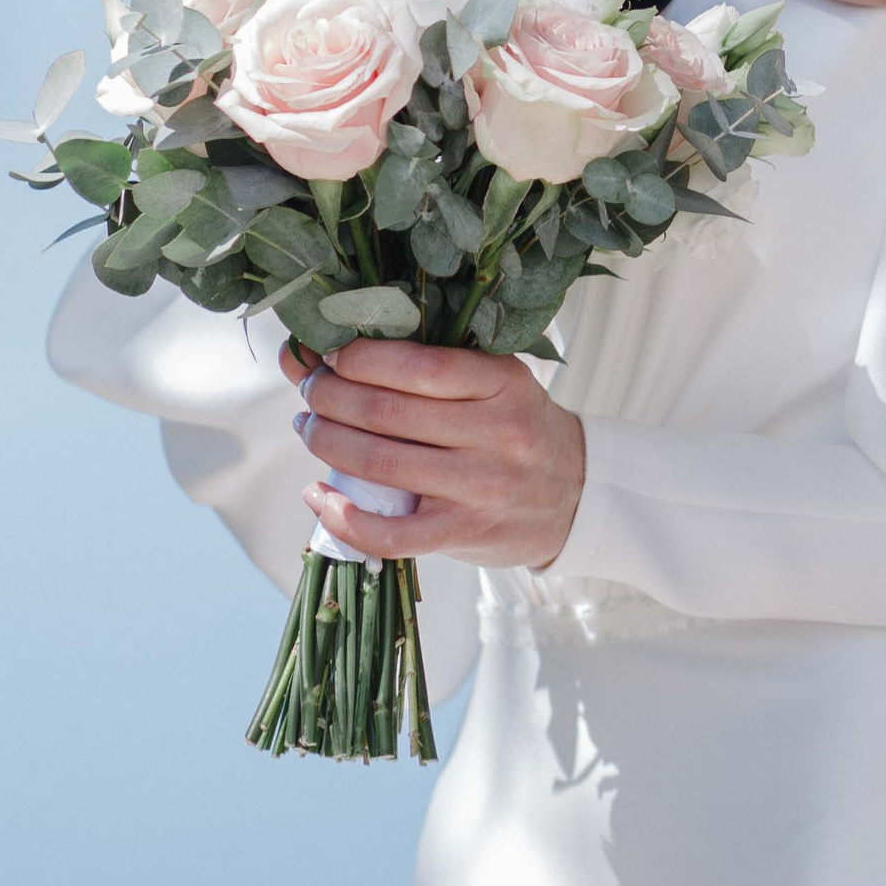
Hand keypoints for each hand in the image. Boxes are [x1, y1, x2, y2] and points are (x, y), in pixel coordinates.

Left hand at [284, 338, 588, 568]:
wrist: (574, 494)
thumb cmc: (519, 429)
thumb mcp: (498, 383)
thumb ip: (431, 367)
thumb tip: (329, 351)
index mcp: (504, 383)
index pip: (419, 365)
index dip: (360, 357)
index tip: (330, 354)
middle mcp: (496, 433)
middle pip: (388, 411)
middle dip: (330, 395)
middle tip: (310, 388)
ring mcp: (480, 487)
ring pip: (380, 463)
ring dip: (326, 442)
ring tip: (310, 427)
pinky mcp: (464, 532)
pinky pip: (391, 533)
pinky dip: (343, 517)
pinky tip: (319, 496)